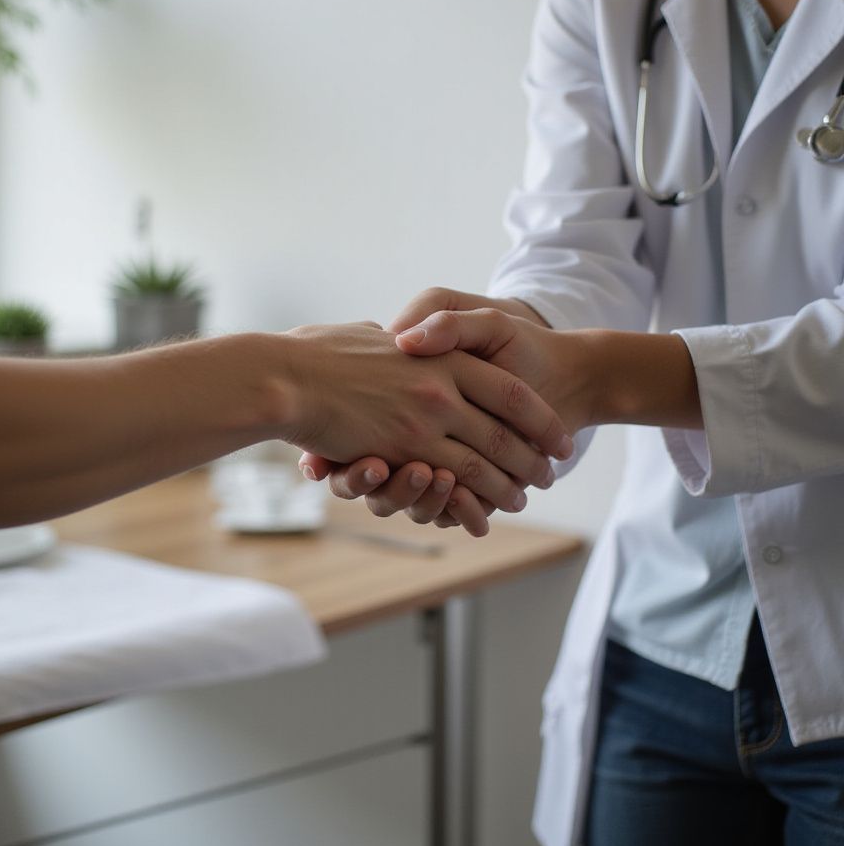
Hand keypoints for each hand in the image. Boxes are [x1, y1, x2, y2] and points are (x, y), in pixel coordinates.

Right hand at [280, 321, 571, 524]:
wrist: (287, 377)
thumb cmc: (317, 354)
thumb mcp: (369, 335)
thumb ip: (394, 340)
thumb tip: (401, 336)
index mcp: (441, 356)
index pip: (509, 390)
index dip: (540, 417)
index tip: (558, 436)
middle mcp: (443, 386)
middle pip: (507, 429)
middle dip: (534, 456)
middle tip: (552, 475)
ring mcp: (426, 418)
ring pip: (487, 459)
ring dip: (511, 483)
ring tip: (526, 497)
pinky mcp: (404, 449)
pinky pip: (452, 480)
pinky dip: (475, 499)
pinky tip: (486, 510)